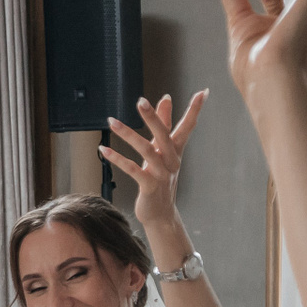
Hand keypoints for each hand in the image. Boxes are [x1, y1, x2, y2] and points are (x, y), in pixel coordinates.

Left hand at [101, 92, 205, 229]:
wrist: (161, 214)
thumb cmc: (159, 179)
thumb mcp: (161, 151)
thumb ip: (164, 124)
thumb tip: (165, 97)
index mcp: (175, 151)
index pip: (187, 127)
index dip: (195, 110)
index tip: (203, 92)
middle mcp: (171, 161)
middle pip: (164, 135)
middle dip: (153, 118)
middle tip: (141, 101)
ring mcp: (161, 174)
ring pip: (145, 150)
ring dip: (127, 135)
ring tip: (111, 122)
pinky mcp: (149, 186)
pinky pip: (132, 170)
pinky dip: (117, 159)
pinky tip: (103, 150)